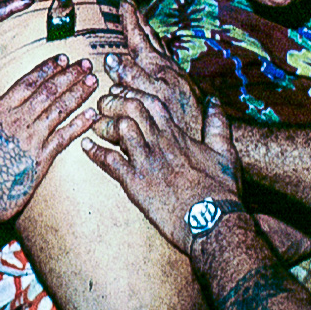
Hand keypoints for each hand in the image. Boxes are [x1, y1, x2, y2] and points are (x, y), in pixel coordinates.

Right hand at [0, 55, 97, 229]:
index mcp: (0, 110)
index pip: (29, 82)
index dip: (47, 68)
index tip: (62, 59)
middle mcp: (19, 120)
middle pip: (49, 91)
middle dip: (69, 75)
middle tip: (85, 64)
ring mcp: (32, 140)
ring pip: (60, 110)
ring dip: (78, 93)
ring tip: (93, 81)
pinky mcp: (42, 159)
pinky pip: (65, 137)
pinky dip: (79, 124)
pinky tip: (91, 114)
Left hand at [86, 4, 240, 251]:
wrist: (213, 220)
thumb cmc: (221, 190)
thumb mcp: (226, 152)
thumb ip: (219, 125)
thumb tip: (215, 102)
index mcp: (178, 134)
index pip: (151, 101)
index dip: (132, 92)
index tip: (120, 89)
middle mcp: (160, 142)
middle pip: (132, 108)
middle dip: (113, 101)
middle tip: (102, 102)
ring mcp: (147, 161)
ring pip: (119, 128)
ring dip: (103, 123)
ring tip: (93, 122)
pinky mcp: (136, 183)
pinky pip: (109, 162)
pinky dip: (94, 153)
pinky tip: (85, 146)